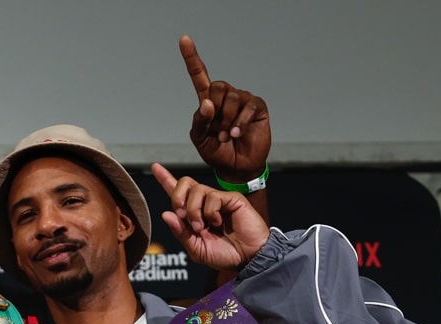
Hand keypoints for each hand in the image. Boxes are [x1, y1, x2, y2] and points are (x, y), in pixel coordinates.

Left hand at [153, 163, 268, 270]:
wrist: (248, 258)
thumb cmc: (224, 255)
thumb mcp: (196, 248)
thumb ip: (181, 233)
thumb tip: (166, 214)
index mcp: (194, 214)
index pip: (177, 193)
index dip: (165, 179)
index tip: (155, 167)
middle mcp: (205, 203)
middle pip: (184, 183)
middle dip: (177, 198)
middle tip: (183, 216)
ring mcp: (219, 199)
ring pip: (197, 189)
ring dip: (193, 210)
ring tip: (202, 227)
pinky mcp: (232, 198)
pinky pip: (213, 197)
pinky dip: (210, 212)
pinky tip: (217, 221)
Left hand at [180, 34, 270, 181]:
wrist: (236, 168)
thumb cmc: (217, 152)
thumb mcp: (200, 139)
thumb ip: (199, 121)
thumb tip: (207, 103)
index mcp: (208, 102)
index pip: (199, 76)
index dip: (192, 58)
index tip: (184, 40)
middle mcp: (226, 97)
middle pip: (217, 87)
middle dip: (215, 112)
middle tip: (218, 130)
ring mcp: (242, 100)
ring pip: (231, 98)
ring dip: (226, 121)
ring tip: (227, 135)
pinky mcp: (257, 107)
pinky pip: (247, 107)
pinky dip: (240, 123)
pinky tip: (237, 134)